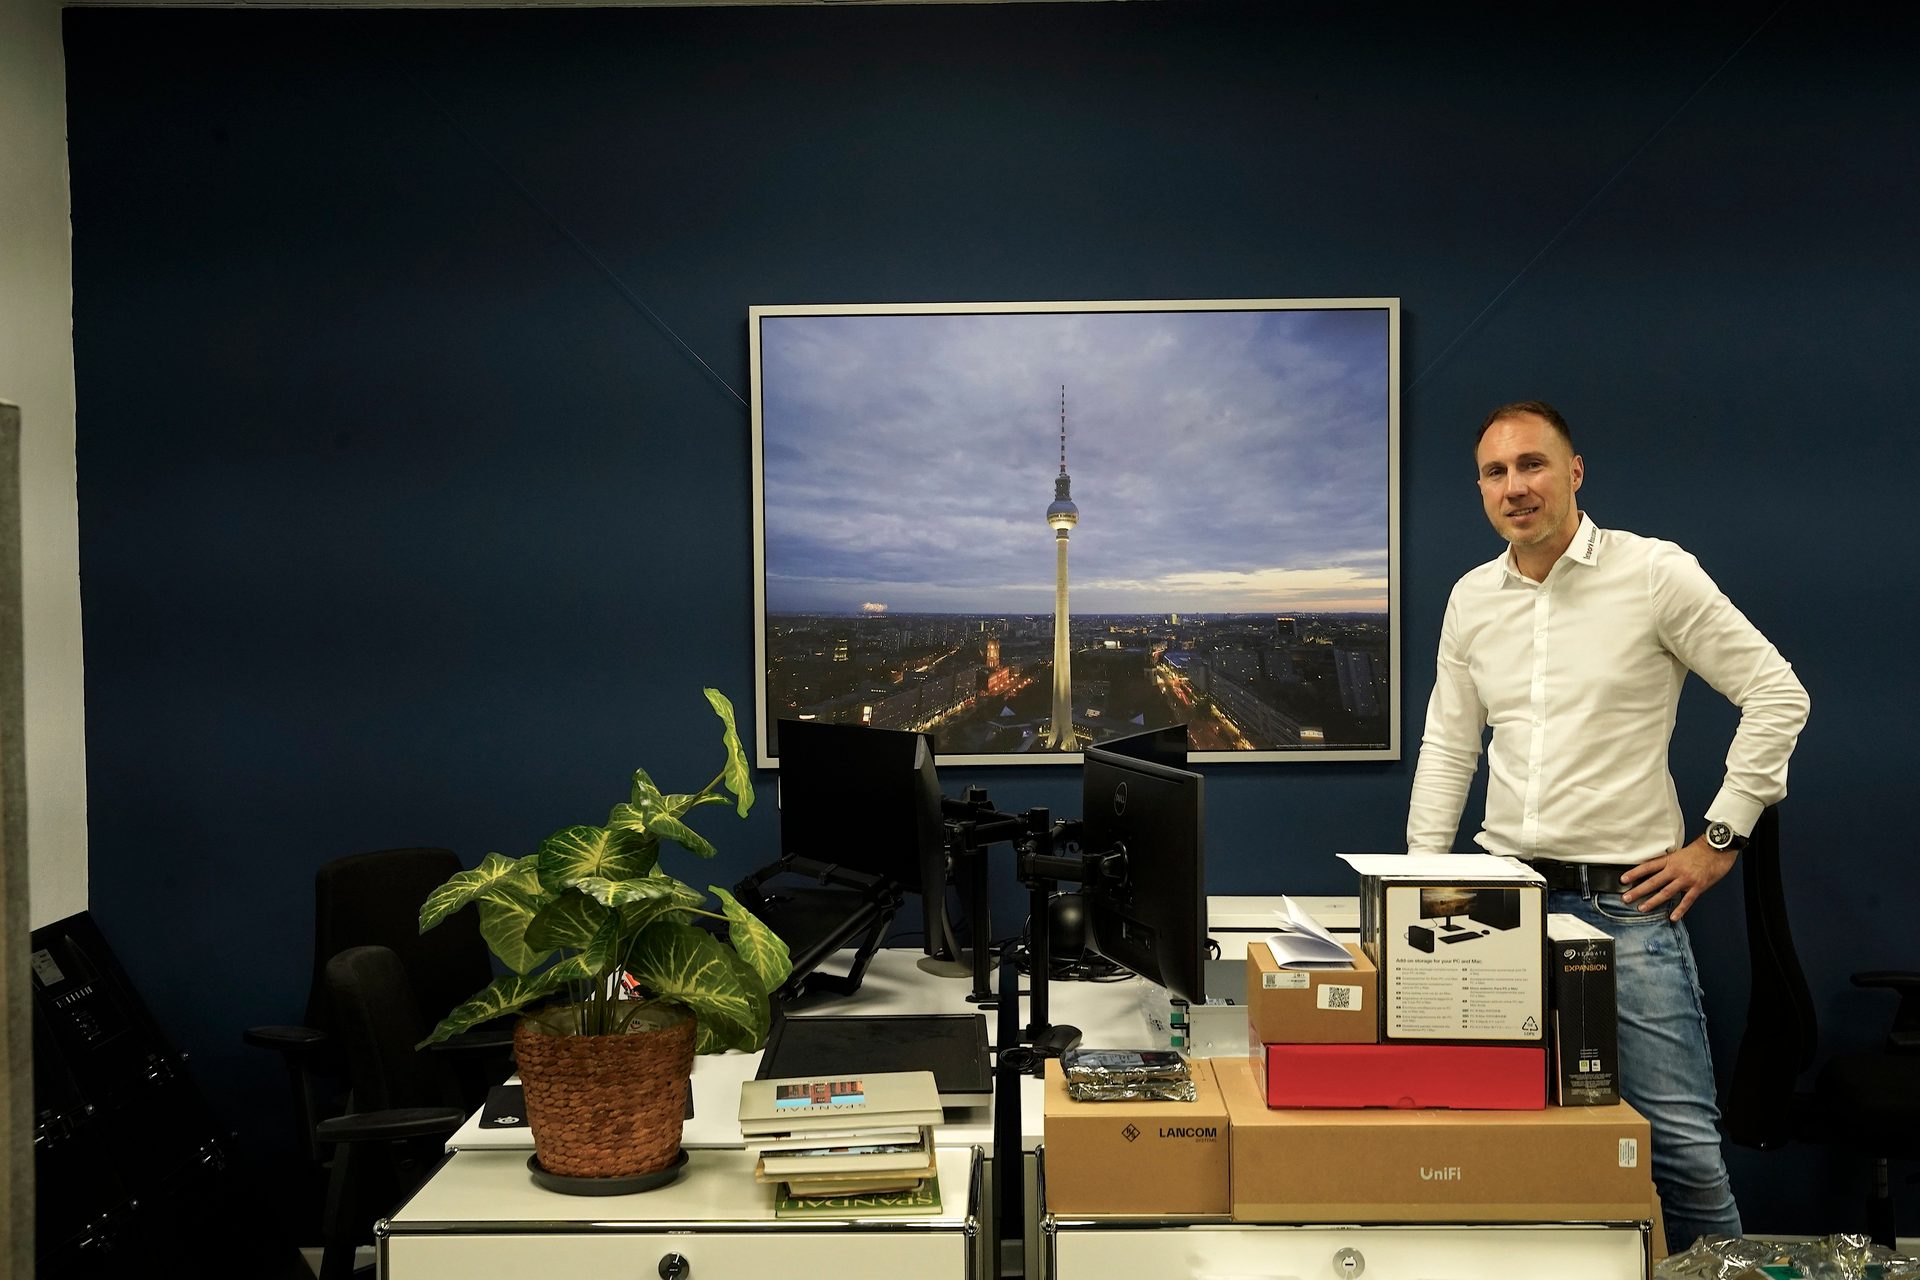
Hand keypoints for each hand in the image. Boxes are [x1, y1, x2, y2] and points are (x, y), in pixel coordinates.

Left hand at [1620, 835, 1737, 922]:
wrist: (1718, 847)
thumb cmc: (1701, 850)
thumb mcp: (1680, 853)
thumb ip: (1669, 862)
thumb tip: (1656, 870)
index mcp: (1670, 860)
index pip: (1648, 867)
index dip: (1634, 873)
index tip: (1623, 879)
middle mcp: (1676, 870)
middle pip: (1653, 882)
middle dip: (1638, 891)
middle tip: (1626, 898)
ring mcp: (1686, 879)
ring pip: (1666, 892)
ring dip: (1653, 901)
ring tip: (1642, 908)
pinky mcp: (1698, 886)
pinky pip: (1687, 900)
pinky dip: (1679, 910)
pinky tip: (1672, 917)